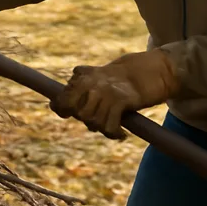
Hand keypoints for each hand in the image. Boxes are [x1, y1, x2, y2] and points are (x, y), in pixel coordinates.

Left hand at [52, 50, 179, 138]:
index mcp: (85, 78)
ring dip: (103, 129)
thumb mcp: (100, 75)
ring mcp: (106, 92)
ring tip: (113, 128)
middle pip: (79, 114)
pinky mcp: (121, 100)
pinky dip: (114, 134)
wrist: (152, 71)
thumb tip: (54, 103)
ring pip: (92, 122)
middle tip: (102, 120)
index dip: (61, 109)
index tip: (66, 114)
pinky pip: (109, 125)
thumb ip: (81, 83)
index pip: (63, 99)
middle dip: (88, 121)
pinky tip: (121, 135)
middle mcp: (92, 84)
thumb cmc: (124, 77)